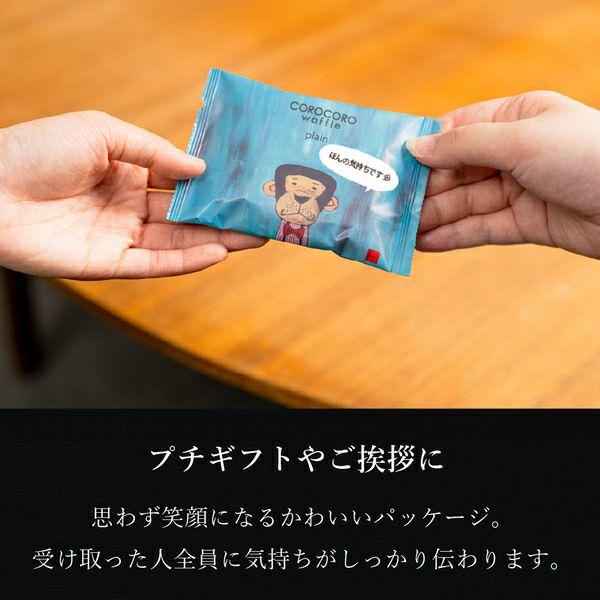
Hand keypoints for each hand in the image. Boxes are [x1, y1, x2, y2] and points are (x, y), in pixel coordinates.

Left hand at [0, 111, 264, 278]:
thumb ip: (155, 152)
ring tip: (255, 236)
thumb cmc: (38, 150)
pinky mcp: (109, 264)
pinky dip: (187, 261)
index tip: (244, 184)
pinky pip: (155, 264)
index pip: (179, 183)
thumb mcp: (103, 132)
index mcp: (127, 175)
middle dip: (225, 218)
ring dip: (217, 240)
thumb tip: (201, 169)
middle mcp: (128, 208)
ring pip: (178, 243)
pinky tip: (218, 252)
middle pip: (186, 217)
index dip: (211, 186)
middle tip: (263, 217)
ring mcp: (120, 237)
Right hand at [407, 91, 599, 259]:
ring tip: (398, 230)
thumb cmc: (587, 155)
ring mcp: (520, 189)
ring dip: (432, 217)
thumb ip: (464, 145)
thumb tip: (415, 147)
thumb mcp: (520, 140)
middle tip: (388, 206)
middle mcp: (515, 152)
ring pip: (465, 203)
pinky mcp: (526, 223)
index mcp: (516, 118)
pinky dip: (453, 236)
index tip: (391, 165)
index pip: (458, 130)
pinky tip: (424, 244)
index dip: (424, 148)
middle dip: (424, 189)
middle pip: (457, 171)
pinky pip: (481, 229)